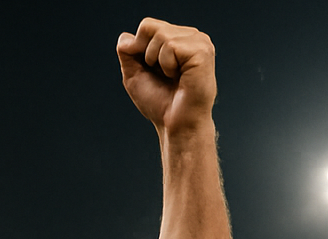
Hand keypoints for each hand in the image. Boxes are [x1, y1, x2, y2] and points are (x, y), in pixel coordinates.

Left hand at [116, 19, 216, 134]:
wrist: (175, 124)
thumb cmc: (160, 103)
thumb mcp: (134, 75)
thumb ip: (128, 53)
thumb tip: (125, 37)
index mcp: (178, 38)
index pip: (147, 26)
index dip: (139, 48)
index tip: (151, 69)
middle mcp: (190, 36)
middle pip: (150, 26)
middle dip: (146, 55)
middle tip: (162, 74)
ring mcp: (199, 42)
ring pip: (161, 35)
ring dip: (157, 61)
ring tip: (172, 76)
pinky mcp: (202, 51)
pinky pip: (171, 46)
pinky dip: (167, 65)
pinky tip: (179, 76)